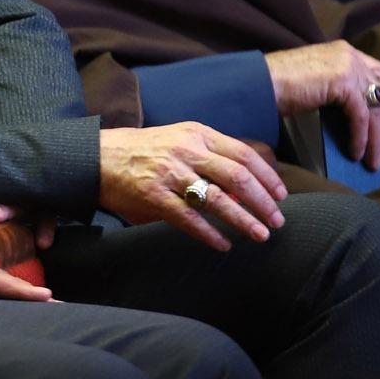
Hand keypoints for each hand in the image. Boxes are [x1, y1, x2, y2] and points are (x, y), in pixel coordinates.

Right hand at [96, 121, 287, 251]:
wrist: (98, 156)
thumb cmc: (143, 150)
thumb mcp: (179, 140)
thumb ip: (210, 155)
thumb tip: (245, 185)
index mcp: (196, 134)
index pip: (243, 154)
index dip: (267, 176)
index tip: (281, 195)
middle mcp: (186, 151)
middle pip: (238, 177)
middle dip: (263, 202)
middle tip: (278, 220)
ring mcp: (170, 175)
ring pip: (218, 200)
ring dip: (244, 221)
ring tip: (260, 235)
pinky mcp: (154, 197)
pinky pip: (190, 219)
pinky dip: (210, 234)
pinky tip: (224, 244)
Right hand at [264, 40, 379, 169]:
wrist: (258, 84)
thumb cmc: (279, 87)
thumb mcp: (318, 83)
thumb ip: (339, 90)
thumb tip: (360, 118)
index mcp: (345, 53)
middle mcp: (351, 55)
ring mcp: (349, 66)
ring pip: (376, 108)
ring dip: (377, 139)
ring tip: (373, 162)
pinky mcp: (343, 81)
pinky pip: (361, 116)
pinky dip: (360, 137)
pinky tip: (355, 152)